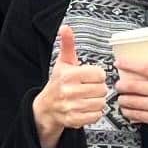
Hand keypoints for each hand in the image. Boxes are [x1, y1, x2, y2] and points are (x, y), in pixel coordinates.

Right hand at [31, 24, 109, 141]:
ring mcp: (71, 107)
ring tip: (89, 97)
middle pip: (102, 89)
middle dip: (99, 88)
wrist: (46, 107)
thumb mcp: (63, 62)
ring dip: (98, 101)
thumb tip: (65, 28)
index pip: (99, 74)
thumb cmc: (58, 83)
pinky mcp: (74, 119)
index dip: (98, 75)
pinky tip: (87, 107)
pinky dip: (95, 113)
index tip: (91, 76)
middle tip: (90, 88)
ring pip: (100, 103)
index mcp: (69, 75)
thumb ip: (67, 45)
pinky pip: (96, 116)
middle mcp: (69, 91)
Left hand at [115, 61, 147, 147]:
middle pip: (134, 85)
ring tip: (122, 100)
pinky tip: (128, 112)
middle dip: (122, 85)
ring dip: (123, 101)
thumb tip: (145, 76)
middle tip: (118, 85)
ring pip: (132, 102)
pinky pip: (137, 116)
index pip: (146, 67)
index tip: (120, 62)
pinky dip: (129, 113)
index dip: (130, 64)